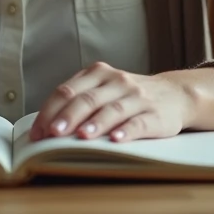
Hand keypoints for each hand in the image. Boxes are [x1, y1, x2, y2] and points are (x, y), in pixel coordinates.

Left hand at [28, 62, 195, 142]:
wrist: (175, 94)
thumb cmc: (128, 96)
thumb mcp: (103, 89)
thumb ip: (78, 100)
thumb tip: (44, 126)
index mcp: (98, 73)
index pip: (68, 90)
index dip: (50, 111)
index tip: (38, 132)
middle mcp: (117, 81)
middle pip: (87, 99)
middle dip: (68, 117)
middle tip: (53, 134)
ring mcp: (137, 97)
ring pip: (112, 110)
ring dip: (95, 123)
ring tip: (82, 136)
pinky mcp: (156, 115)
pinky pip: (139, 122)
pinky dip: (127, 131)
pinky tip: (117, 140)